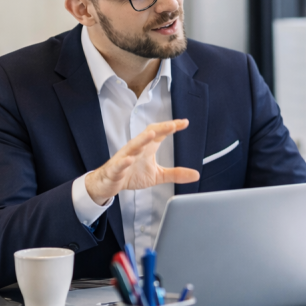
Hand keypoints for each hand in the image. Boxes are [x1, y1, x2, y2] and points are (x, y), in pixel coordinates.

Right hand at [85, 119, 199, 205]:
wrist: (110, 183)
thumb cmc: (132, 174)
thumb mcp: (158, 175)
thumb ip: (176, 174)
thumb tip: (196, 174)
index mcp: (147, 148)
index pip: (160, 134)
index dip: (171, 127)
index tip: (184, 123)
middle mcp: (136, 149)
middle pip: (147, 135)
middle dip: (160, 129)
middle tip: (172, 125)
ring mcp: (124, 158)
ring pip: (133, 146)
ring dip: (142, 140)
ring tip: (151, 135)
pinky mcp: (115, 169)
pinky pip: (119, 164)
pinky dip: (124, 162)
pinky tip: (129, 160)